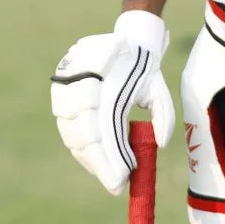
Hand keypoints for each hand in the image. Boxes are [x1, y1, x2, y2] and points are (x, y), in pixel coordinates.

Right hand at [50, 10, 173, 193]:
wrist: (127, 38)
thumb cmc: (145, 68)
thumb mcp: (159, 89)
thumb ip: (164, 116)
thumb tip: (158, 143)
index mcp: (108, 82)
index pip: (104, 129)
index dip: (110, 158)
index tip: (121, 181)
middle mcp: (82, 83)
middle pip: (84, 134)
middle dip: (100, 164)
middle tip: (117, 185)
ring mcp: (67, 85)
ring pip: (70, 133)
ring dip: (88, 158)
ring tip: (108, 175)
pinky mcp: (61, 89)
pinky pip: (65, 126)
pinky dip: (79, 147)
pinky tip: (95, 160)